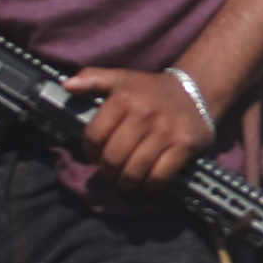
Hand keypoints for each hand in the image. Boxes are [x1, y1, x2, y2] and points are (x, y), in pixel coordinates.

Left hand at [66, 66, 214, 192]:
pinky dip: (151, 184)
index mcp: (124, 98)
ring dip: (127, 182)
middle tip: (112, 173)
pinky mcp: (184, 145)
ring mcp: (165, 131)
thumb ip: (92, 79)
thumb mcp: (121, 78)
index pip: (94, 136)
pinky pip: (160, 176)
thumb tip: (67, 85)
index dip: (90, 152)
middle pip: (113, 157)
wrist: (195, 91)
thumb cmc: (150, 90)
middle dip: (108, 172)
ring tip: (127, 181)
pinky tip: (149, 180)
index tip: (95, 156)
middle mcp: (144, 114)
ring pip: (135, 170)